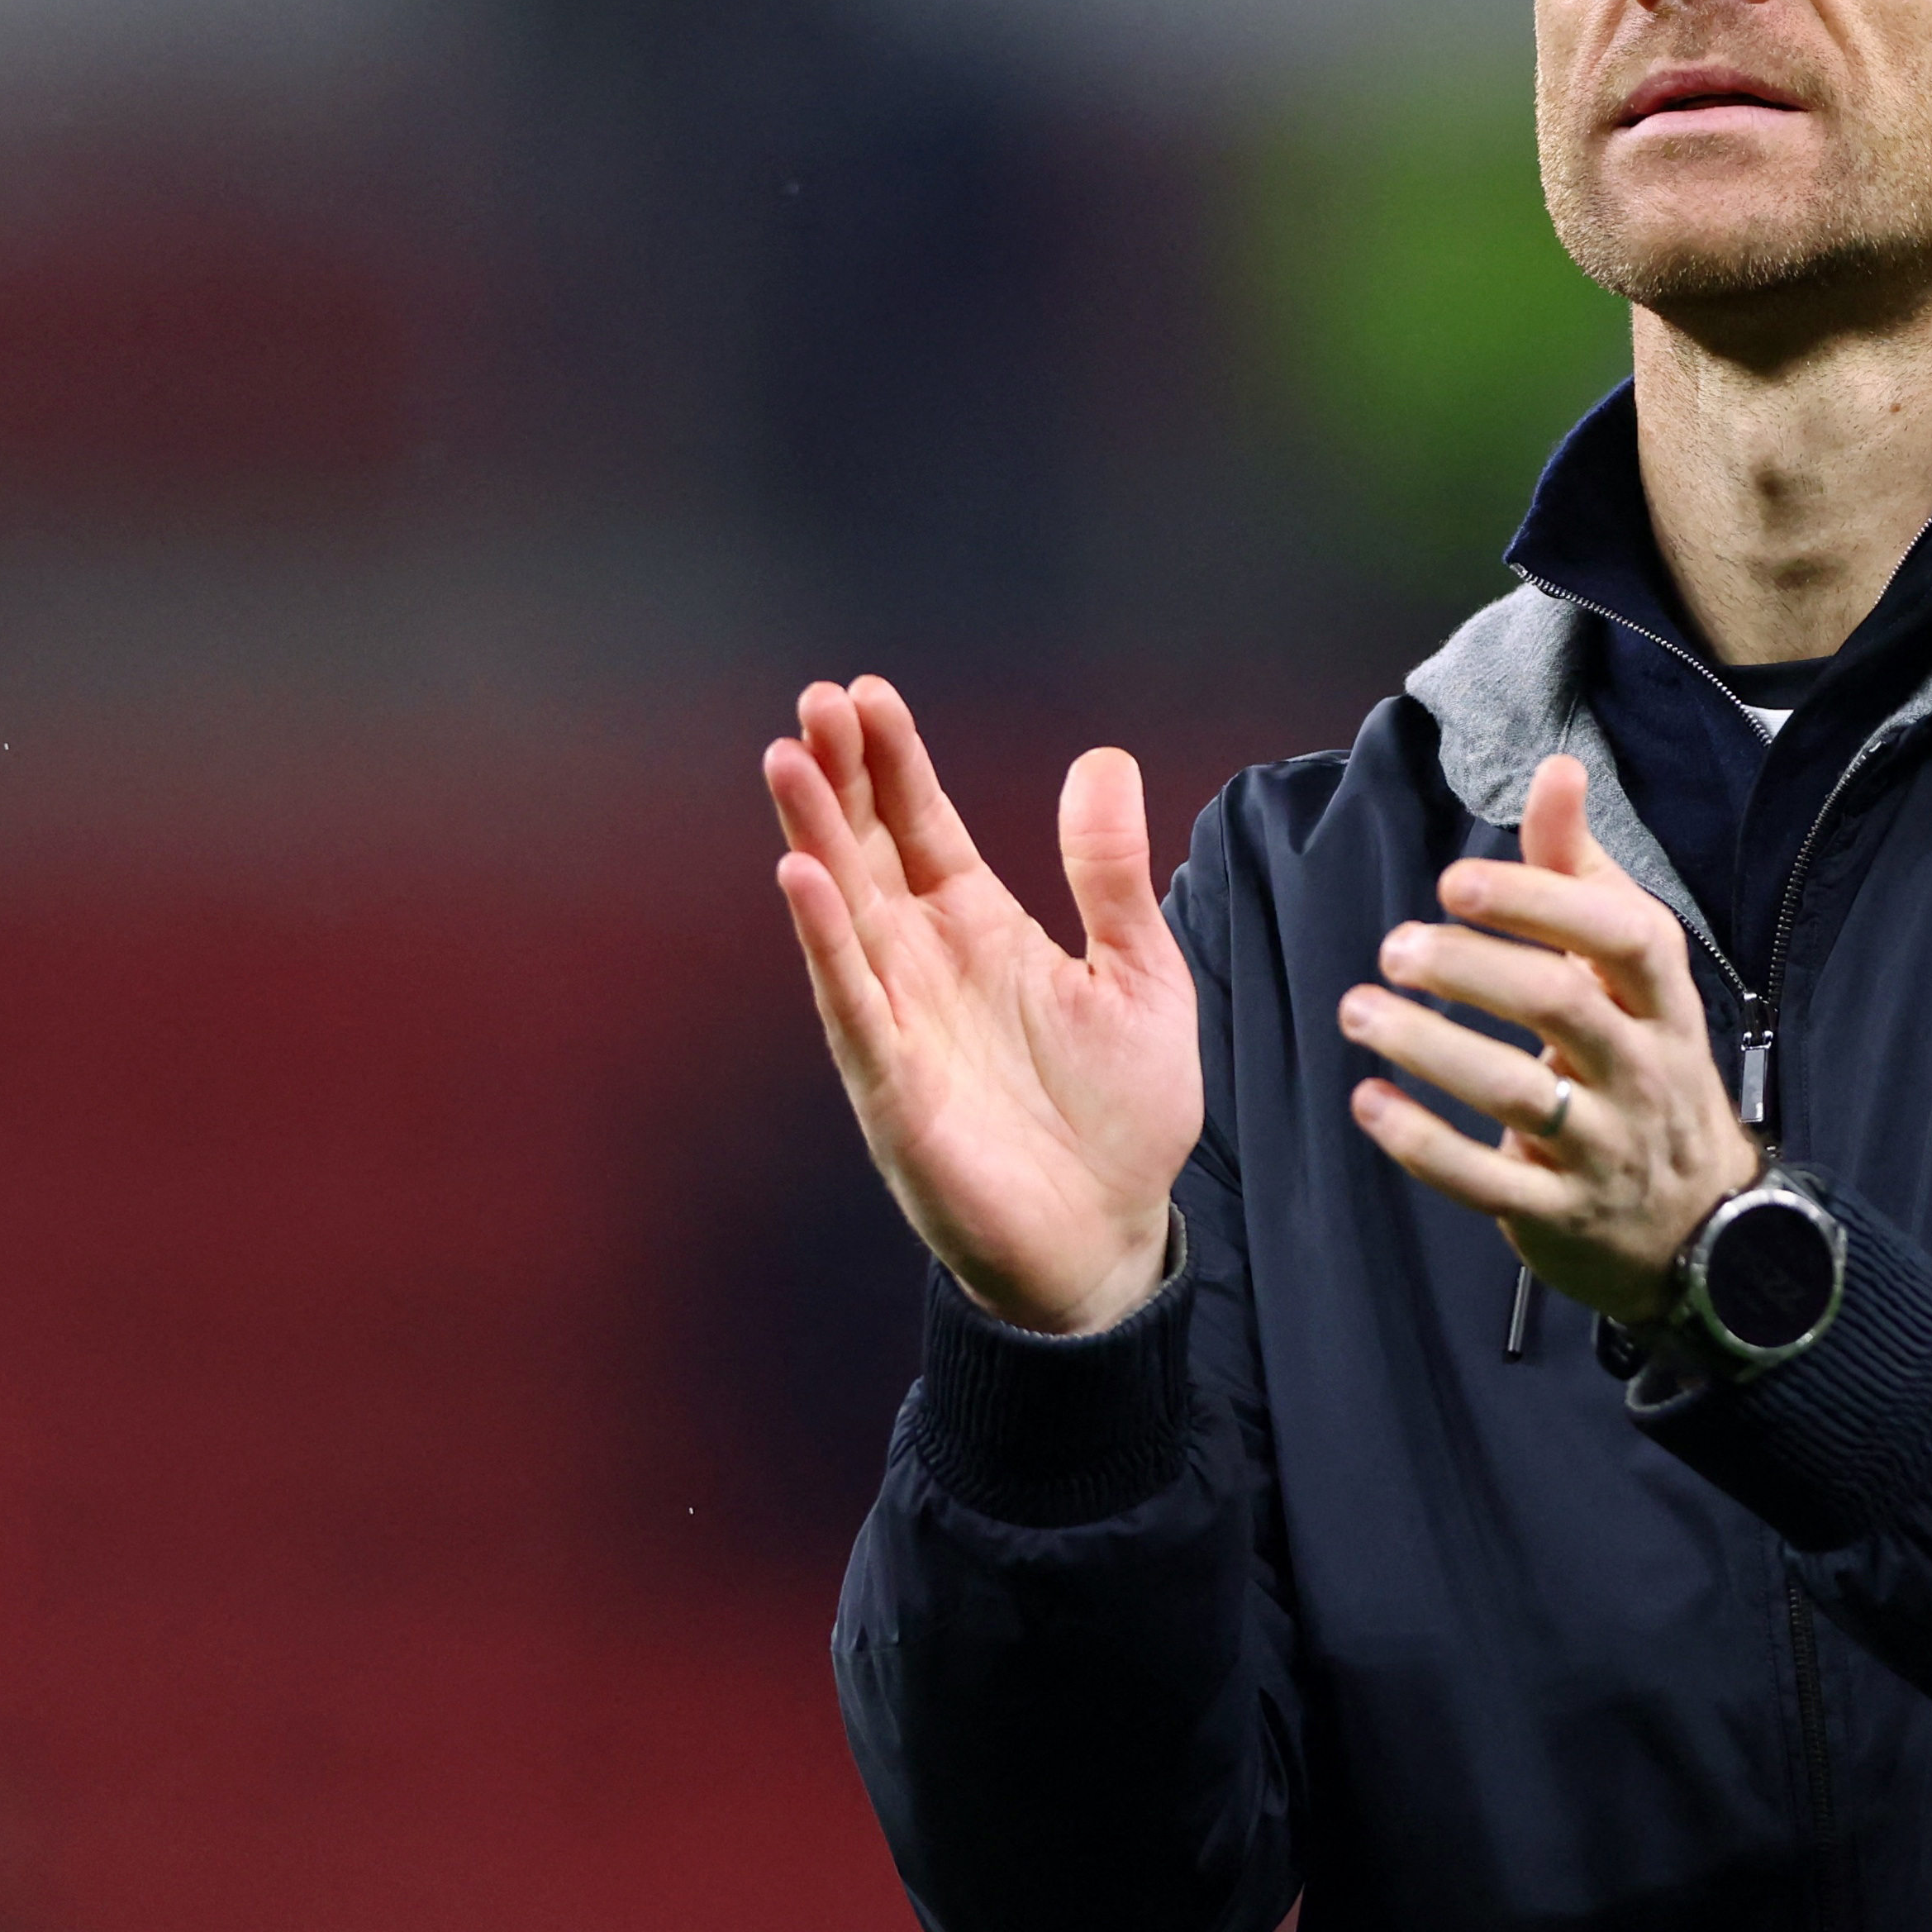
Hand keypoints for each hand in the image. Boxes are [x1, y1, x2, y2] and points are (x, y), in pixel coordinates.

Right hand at [764, 676, 1203, 1337]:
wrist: (1109, 1238)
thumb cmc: (1121, 1115)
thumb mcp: (1143, 975)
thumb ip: (1111, 876)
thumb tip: (1104, 760)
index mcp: (983, 931)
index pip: (923, 826)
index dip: (895, 762)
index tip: (866, 693)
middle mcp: (927, 966)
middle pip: (870, 851)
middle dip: (840, 778)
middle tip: (814, 701)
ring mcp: (902, 1023)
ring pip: (845, 913)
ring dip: (816, 837)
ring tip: (787, 760)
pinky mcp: (895, 1087)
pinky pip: (852, 1003)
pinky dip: (824, 943)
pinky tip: (800, 879)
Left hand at [1341, 755, 1760, 1327]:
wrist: (1695, 1222)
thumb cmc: (1644, 1062)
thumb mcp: (1631, 972)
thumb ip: (1580, 871)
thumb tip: (1558, 767)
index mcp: (1663, 999)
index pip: (1622, 935)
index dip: (1538, 902)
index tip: (1453, 882)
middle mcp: (1644, 1070)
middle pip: (1562, 1006)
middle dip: (1470, 969)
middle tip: (1393, 947)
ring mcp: (1604, 1147)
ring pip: (1516, 1096)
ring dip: (1428, 1048)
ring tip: (1357, 1011)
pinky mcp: (1558, 1213)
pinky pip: (1485, 1181)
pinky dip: (1420, 1142)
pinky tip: (1368, 1100)